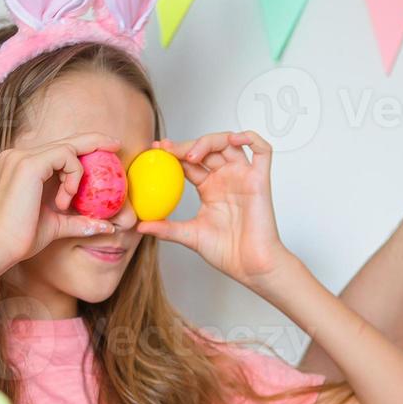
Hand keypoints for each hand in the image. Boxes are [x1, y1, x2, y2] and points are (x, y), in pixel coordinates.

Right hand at [0, 133, 122, 263]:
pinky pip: (66, 156)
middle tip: (117, 145)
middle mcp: (20, 155)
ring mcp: (22, 156)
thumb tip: (109, 227)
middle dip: (95, 141)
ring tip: (67, 200)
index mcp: (23, 165)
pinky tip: (66, 196)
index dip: (86, 145)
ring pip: (68, 148)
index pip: (59, 148)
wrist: (1, 245)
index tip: (110, 149)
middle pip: (66, 140)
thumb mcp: (58, 225)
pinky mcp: (29, 163)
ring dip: (78, 174)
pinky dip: (73, 175)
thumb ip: (81, 221)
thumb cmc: (24, 237)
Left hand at [137, 132, 293, 290]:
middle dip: (186, 145)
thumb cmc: (227, 253)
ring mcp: (244, 177)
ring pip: (230, 143)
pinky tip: (234, 139)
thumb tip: (140, 226)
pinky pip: (262, 150)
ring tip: (192, 155)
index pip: (190, 162)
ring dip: (209, 140)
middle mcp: (226, 179)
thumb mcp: (189, 236)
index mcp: (210, 188)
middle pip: (207, 148)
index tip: (155, 151)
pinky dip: (250, 138)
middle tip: (168, 150)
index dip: (174, 153)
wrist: (250, 266)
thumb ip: (167, 228)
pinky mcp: (260, 180)